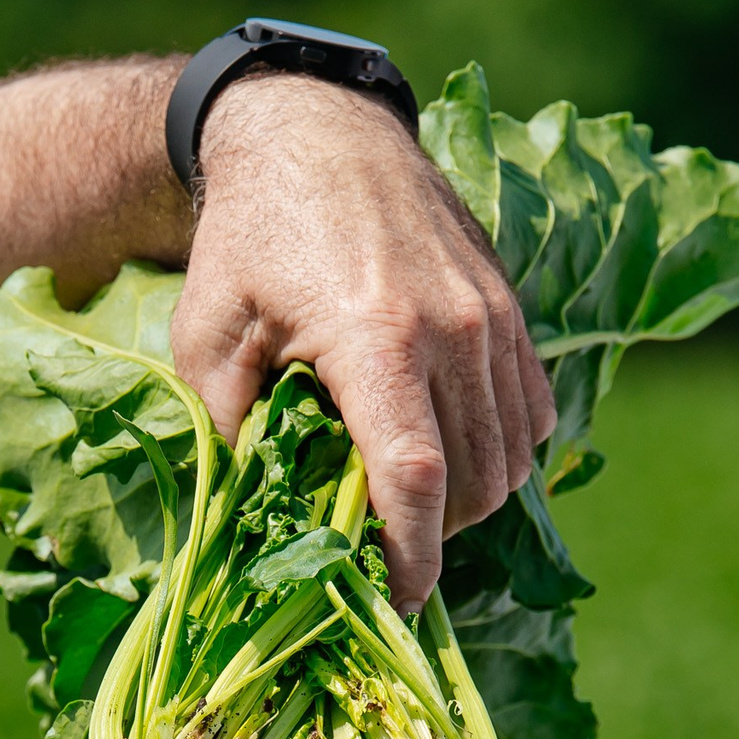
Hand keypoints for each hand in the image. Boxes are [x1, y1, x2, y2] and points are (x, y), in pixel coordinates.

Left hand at [171, 75, 554, 606]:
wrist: (316, 133)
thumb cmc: (249, 237)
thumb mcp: (207, 334)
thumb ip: (232, 430)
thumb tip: (262, 518)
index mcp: (373, 338)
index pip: (416, 480)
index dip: (411, 559)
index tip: (394, 605)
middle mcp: (451, 330)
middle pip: (474, 484)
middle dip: (433, 537)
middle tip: (382, 554)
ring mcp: (493, 318)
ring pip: (512, 457)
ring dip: (468, 501)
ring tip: (409, 505)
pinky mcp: (512, 309)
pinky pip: (532, 413)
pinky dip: (501, 452)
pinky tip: (448, 451)